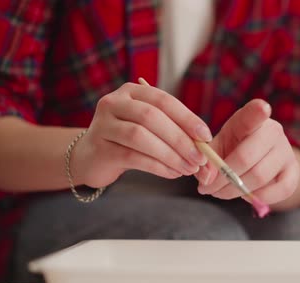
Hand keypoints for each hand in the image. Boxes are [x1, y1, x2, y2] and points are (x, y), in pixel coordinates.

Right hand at [72, 83, 211, 187]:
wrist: (92, 157)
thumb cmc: (129, 141)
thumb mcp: (152, 129)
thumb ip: (176, 133)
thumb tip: (207, 150)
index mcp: (132, 92)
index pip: (163, 100)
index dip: (187, 117)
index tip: (206, 136)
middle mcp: (114, 102)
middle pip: (151, 117)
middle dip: (180, 139)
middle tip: (200, 158)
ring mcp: (103, 124)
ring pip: (140, 136)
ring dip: (170, 154)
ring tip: (188, 168)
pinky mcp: (100, 149)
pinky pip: (133, 157)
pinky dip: (157, 166)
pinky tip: (172, 173)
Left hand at [196, 99, 299, 204]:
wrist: (256, 161)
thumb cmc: (231, 150)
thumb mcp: (215, 150)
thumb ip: (206, 163)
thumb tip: (206, 179)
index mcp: (249, 119)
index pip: (255, 113)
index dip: (259, 111)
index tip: (263, 108)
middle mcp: (273, 131)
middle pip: (247, 157)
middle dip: (223, 178)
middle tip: (208, 189)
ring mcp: (286, 151)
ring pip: (260, 176)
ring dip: (235, 191)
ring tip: (221, 193)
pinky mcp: (294, 171)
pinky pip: (282, 190)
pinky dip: (260, 197)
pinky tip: (246, 195)